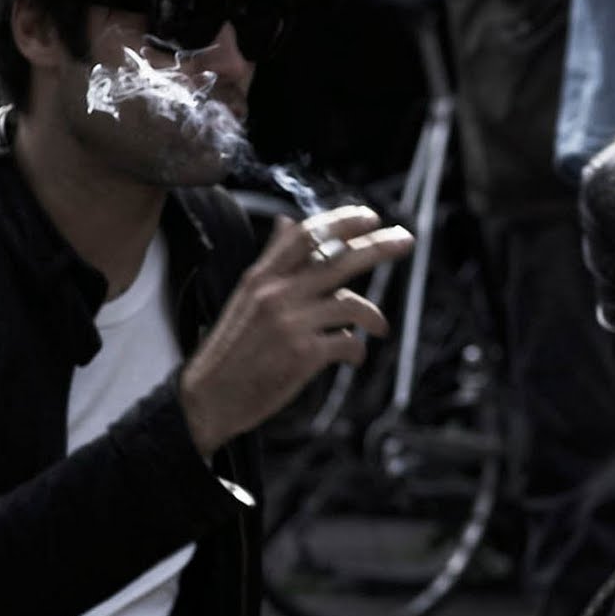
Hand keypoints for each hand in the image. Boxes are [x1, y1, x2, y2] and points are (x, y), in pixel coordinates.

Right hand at [179, 204, 412, 456]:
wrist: (208, 399)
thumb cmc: (232, 349)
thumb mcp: (245, 296)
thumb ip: (272, 260)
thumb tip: (287, 222)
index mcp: (261, 277)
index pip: (306, 236)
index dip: (341, 221)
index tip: (370, 216)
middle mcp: (276, 295)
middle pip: (339, 260)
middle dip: (378, 246)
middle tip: (406, 239)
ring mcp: (290, 324)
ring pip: (351, 304)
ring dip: (374, 317)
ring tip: (380, 328)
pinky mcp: (302, 355)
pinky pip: (348, 343)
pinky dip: (357, 350)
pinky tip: (354, 356)